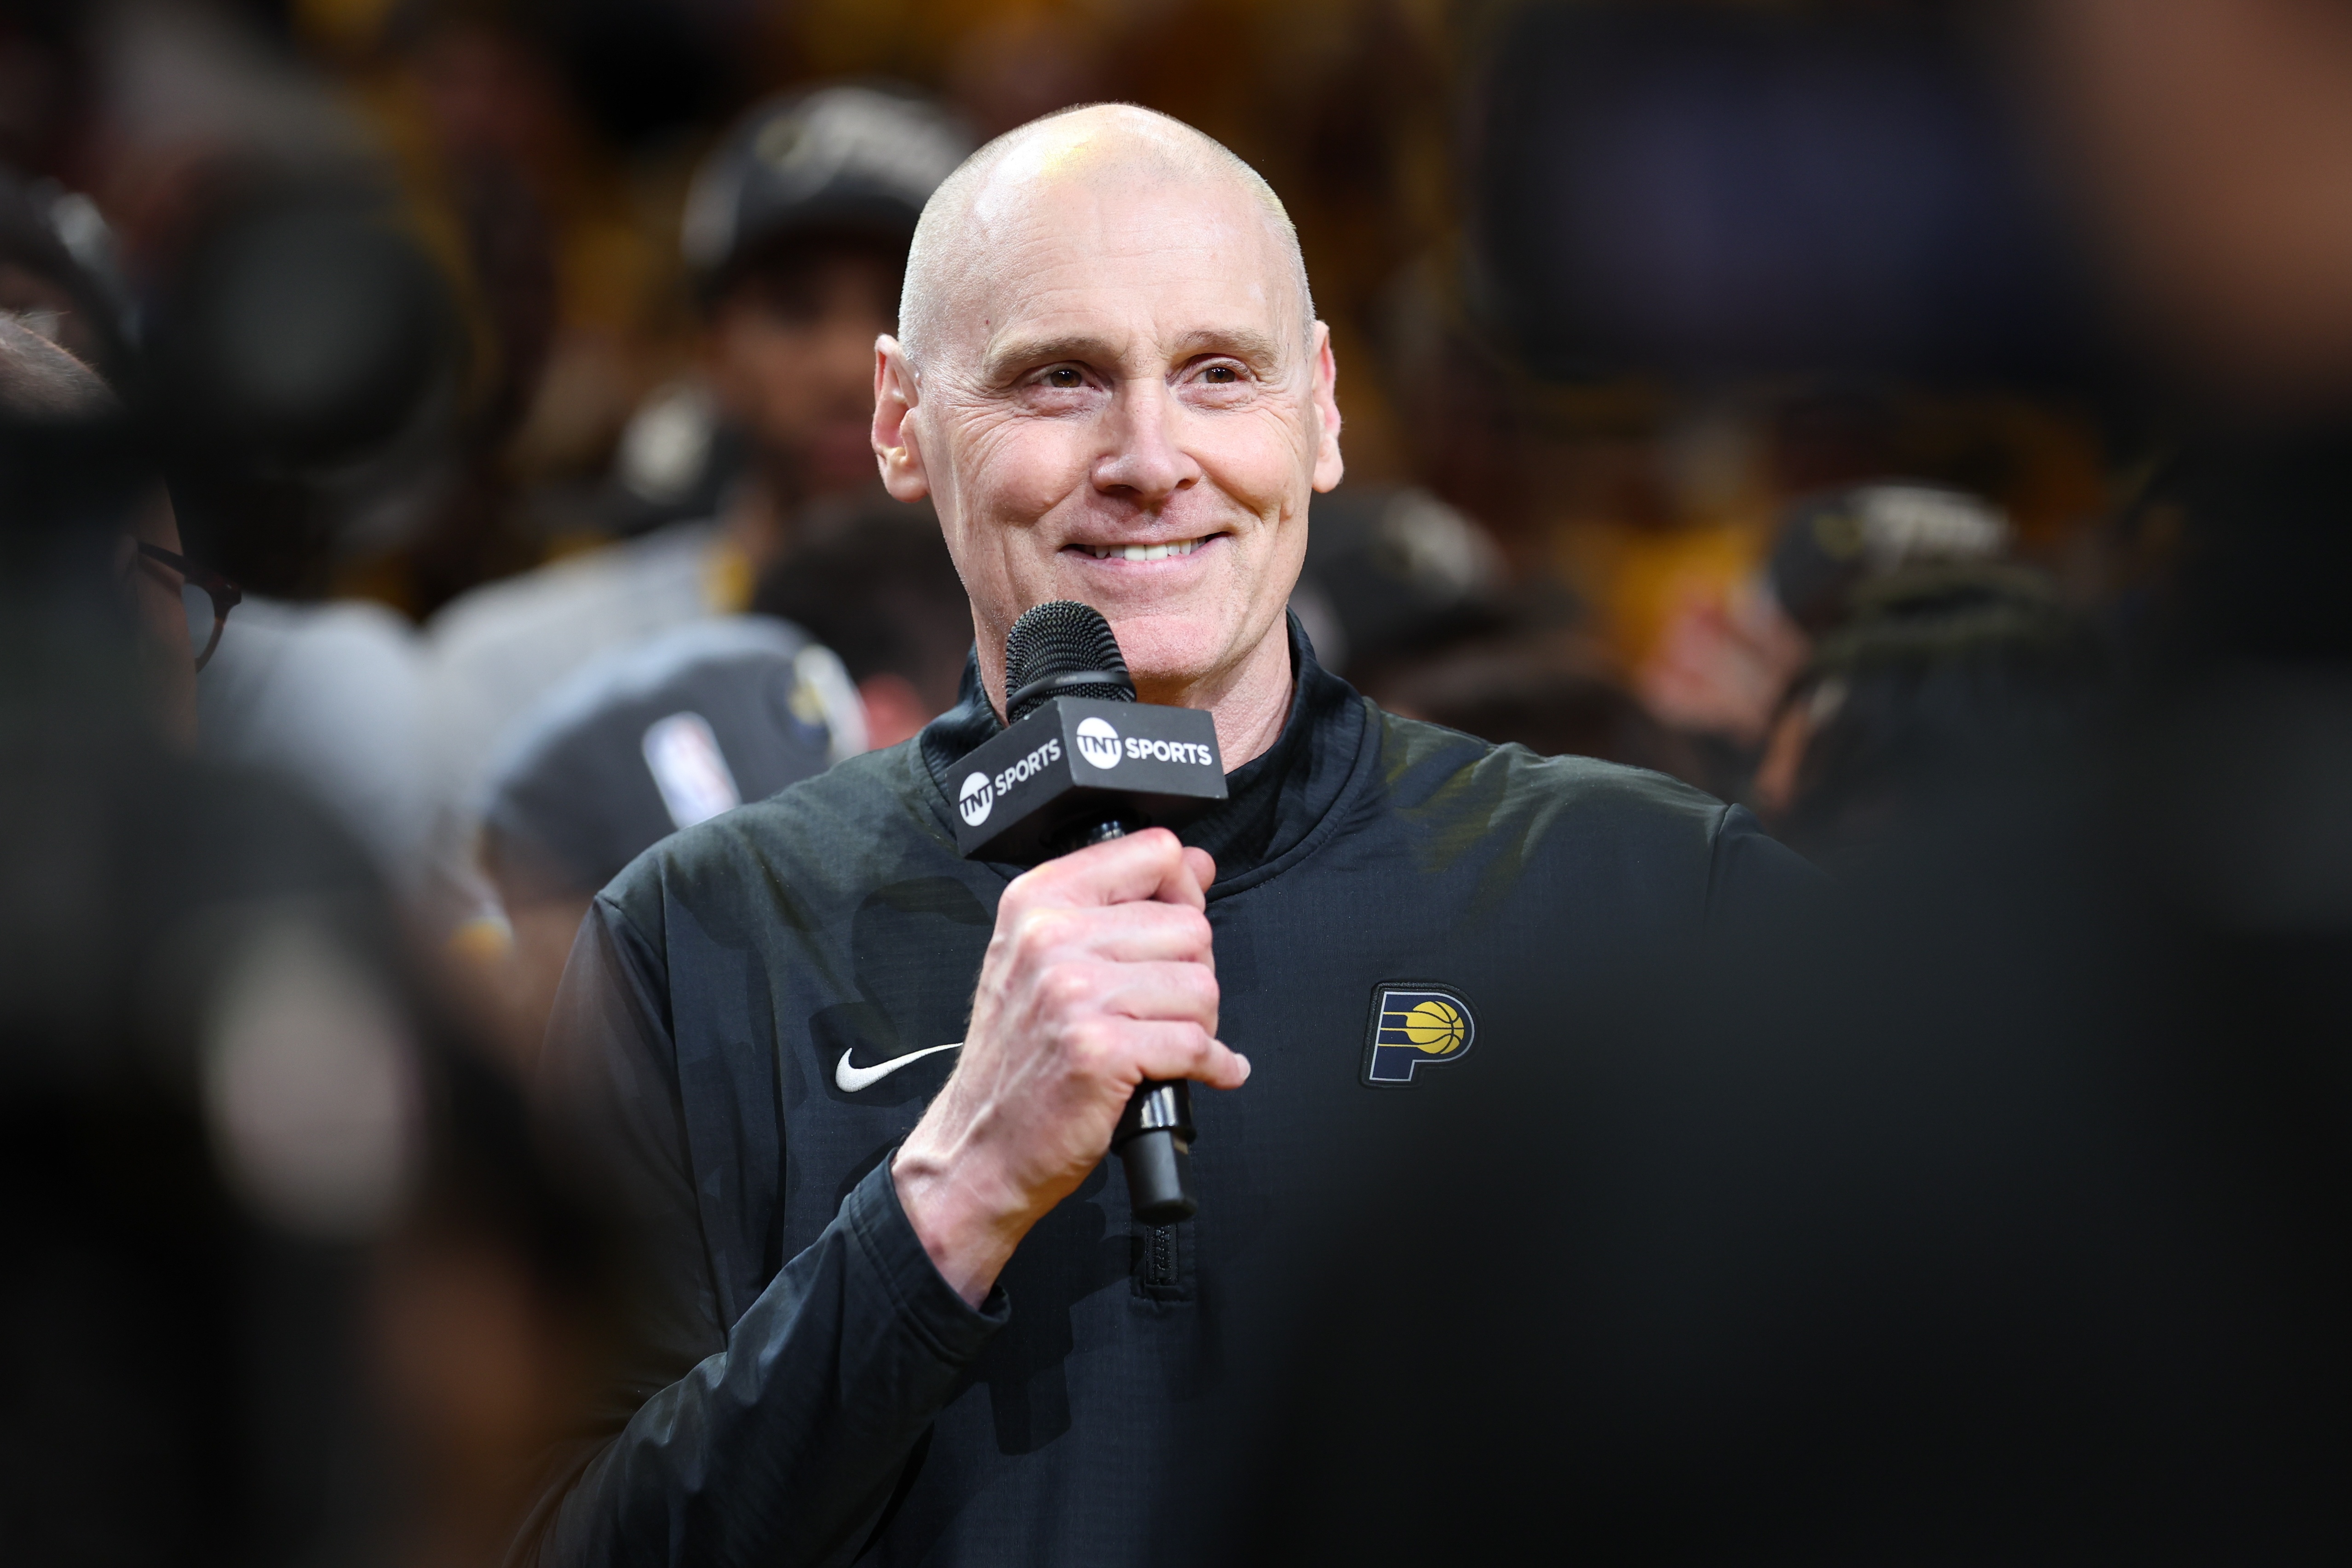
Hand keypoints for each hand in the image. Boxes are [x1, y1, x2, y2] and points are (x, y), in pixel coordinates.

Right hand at [892, 829, 1247, 1303]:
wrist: (978, 1146)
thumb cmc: (1017, 1059)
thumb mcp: (1044, 959)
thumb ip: (1119, 905)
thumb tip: (1198, 867)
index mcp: (1039, 901)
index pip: (1153, 851)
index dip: (1184, 891)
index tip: (1176, 925)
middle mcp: (1052, 938)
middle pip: (1190, 926)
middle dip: (1192, 974)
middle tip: (1158, 1008)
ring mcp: (1074, 993)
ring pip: (1201, 986)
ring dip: (1199, 1024)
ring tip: (1162, 1041)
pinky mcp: (1100, 1049)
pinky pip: (1197, 1044)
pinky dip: (1213, 1066)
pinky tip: (1200, 1072)